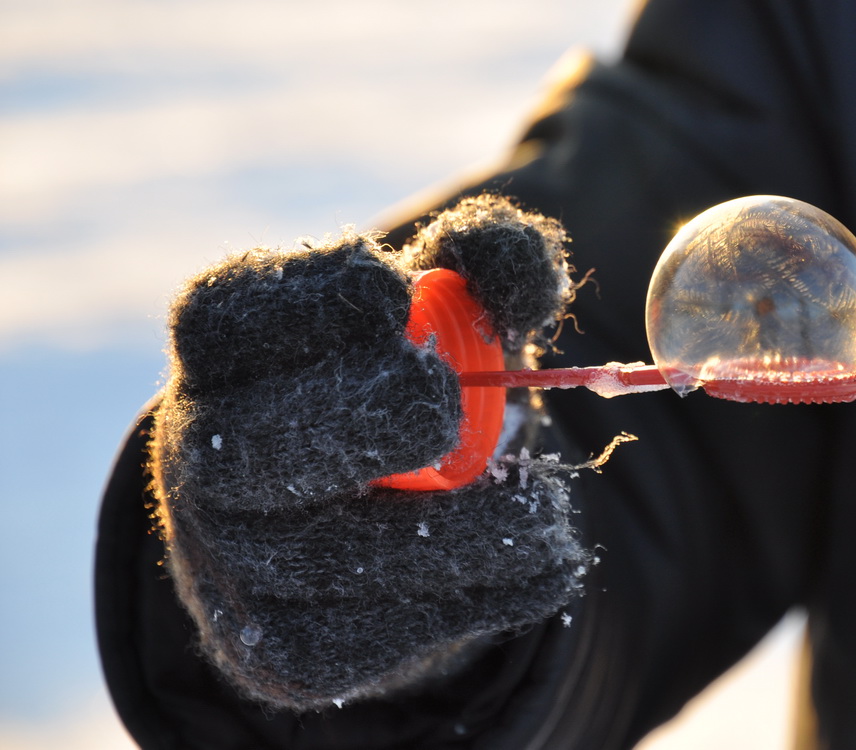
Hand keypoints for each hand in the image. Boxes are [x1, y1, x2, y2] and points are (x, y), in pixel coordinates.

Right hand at [150, 194, 590, 709]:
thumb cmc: (406, 394)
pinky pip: (374, 635)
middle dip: (362, 417)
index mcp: (221, 358)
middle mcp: (197, 459)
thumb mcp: (451, 316)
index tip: (394, 292)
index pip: (222, 318)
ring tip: (545, 514)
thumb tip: (512, 264)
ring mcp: (226, 563)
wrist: (374, 527)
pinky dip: (477, 600)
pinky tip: (543, 567)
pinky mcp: (277, 651)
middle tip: (447, 410)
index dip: (303, 300)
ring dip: (463, 533)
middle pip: (251, 443)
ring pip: (333, 554)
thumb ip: (486, 266)